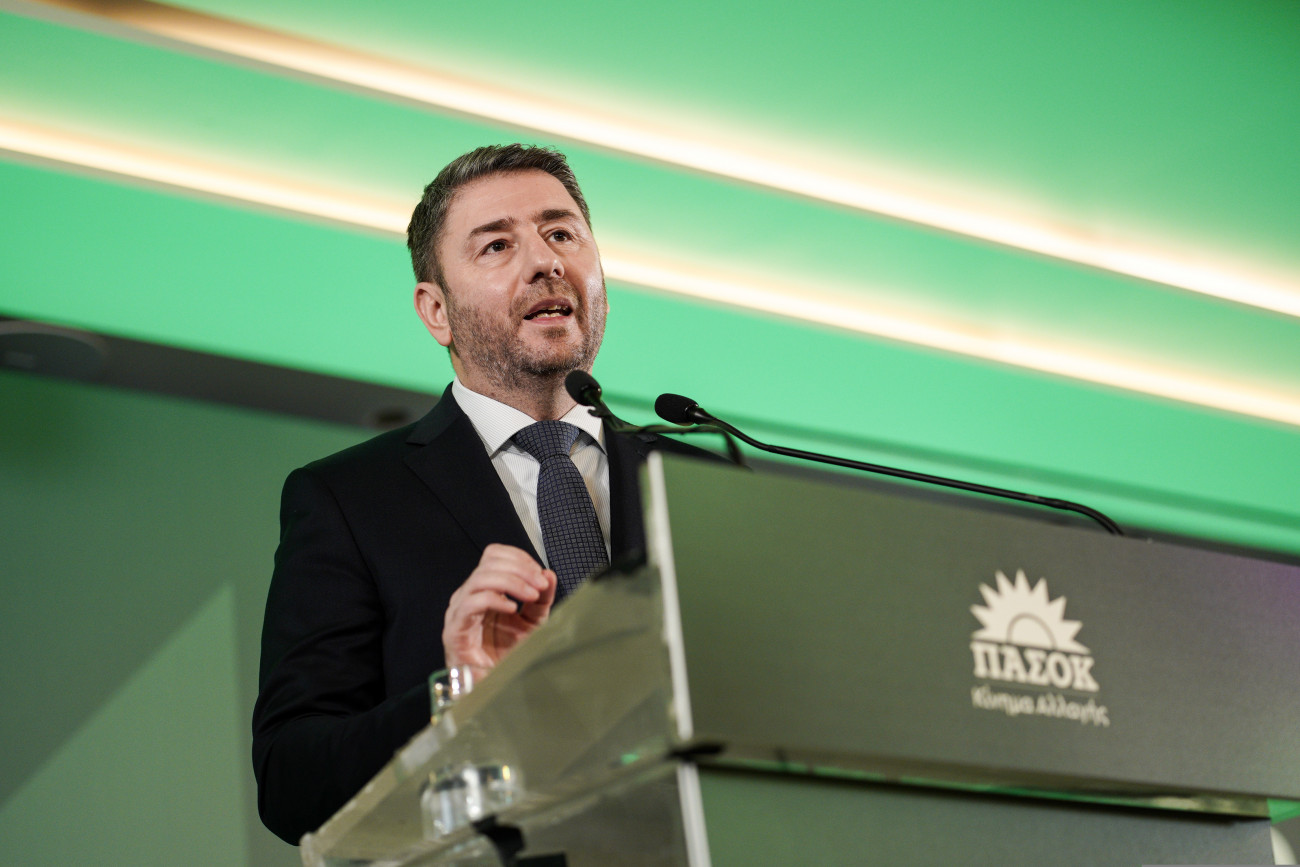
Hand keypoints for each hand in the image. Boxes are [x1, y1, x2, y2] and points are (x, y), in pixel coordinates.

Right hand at [442, 544, 556, 668]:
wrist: (495, 686)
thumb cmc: (508, 654)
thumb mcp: (533, 621)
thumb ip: (542, 598)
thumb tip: (549, 574)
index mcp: (485, 589)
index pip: (494, 555)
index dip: (518, 558)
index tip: (540, 573)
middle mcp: (469, 595)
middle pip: (489, 563)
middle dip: (519, 569)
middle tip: (540, 585)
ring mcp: (460, 611)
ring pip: (480, 578)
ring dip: (511, 582)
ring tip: (531, 596)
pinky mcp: (455, 629)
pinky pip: (471, 603)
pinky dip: (494, 600)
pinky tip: (512, 609)